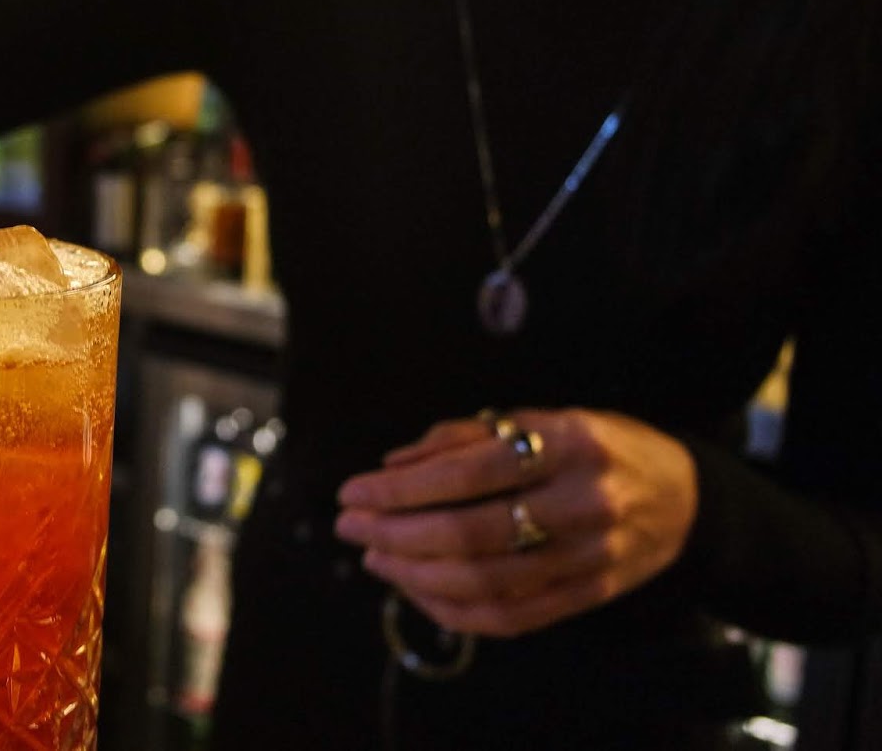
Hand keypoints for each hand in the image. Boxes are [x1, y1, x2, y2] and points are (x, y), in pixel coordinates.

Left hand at [333, 408, 697, 636]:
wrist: (686, 497)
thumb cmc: (595, 447)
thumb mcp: (541, 417)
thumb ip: (466, 436)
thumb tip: (392, 465)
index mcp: (569, 443)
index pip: (468, 472)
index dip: (401, 487)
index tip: (355, 490)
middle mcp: (584, 502)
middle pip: (470, 533)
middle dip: (395, 533)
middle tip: (349, 526)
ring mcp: (591, 557)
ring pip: (486, 582)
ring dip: (414, 574)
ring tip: (374, 556)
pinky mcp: (591, 596)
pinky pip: (511, 617)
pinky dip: (453, 610)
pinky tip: (416, 589)